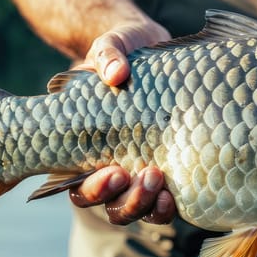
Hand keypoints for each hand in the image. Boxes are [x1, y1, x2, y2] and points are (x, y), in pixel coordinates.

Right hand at [69, 20, 175, 224]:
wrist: (153, 51)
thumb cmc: (123, 53)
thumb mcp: (112, 46)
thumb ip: (107, 54)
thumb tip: (115, 73)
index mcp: (86, 148)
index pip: (79, 186)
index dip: (94, 189)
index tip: (113, 172)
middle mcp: (111, 168)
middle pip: (110, 205)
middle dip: (126, 199)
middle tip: (143, 177)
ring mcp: (139, 174)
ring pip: (136, 210)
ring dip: (146, 204)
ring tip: (159, 181)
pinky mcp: (167, 171)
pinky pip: (163, 203)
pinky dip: (168, 205)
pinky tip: (176, 194)